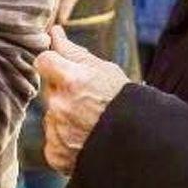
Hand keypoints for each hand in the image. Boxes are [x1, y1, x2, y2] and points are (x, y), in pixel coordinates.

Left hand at [38, 25, 130, 173]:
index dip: (53, 63)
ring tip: (93, 124)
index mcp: (73, 81)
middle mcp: (60, 106)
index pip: (43, 61)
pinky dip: (66, 141)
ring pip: (51, 116)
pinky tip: (87, 141)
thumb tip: (53, 32)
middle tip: (90, 101)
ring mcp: (57, 132)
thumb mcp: (106, 71)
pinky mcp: (56, 154)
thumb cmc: (127, 103)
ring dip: (65, 117)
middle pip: (49, 90)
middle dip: (64, 92)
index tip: (63, 68)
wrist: (145, 146)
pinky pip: (53, 141)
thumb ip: (74, 52)